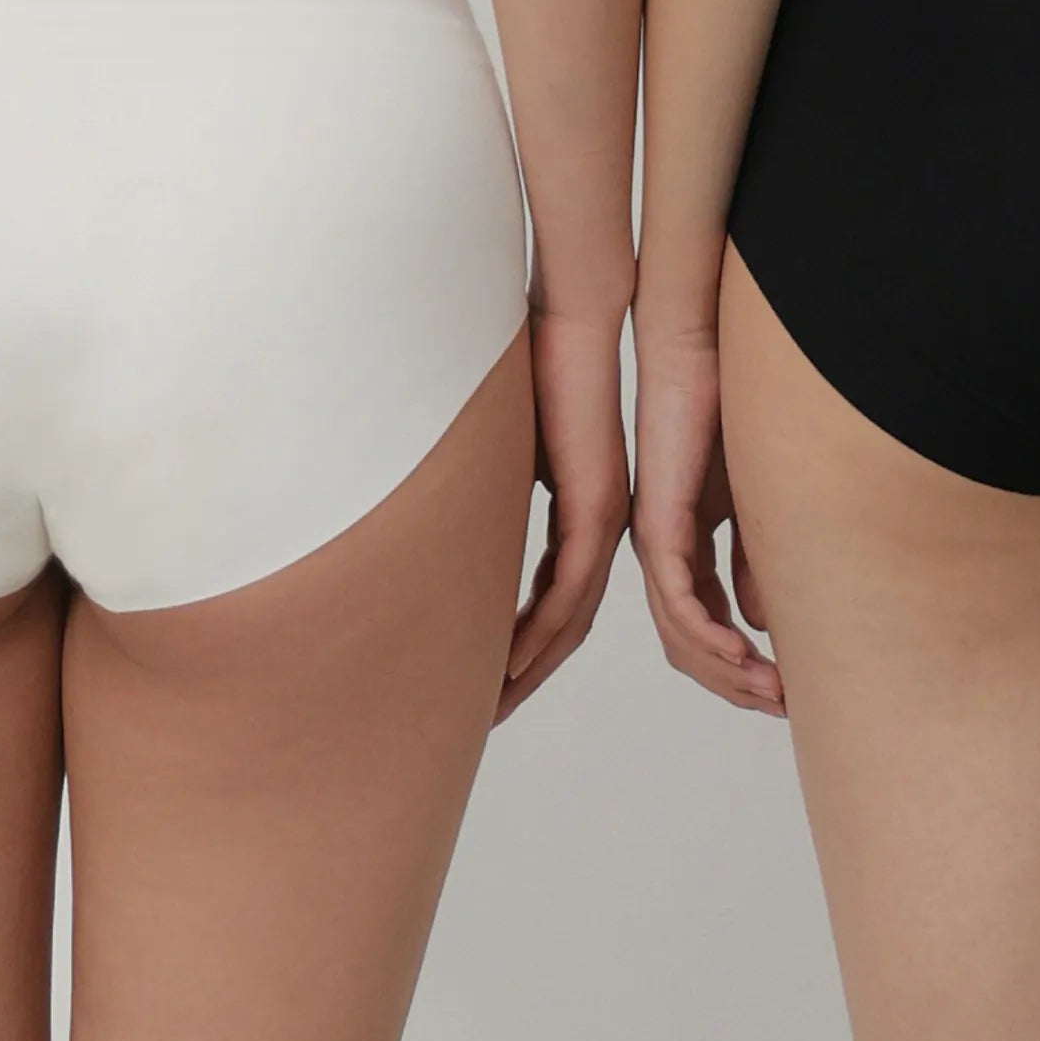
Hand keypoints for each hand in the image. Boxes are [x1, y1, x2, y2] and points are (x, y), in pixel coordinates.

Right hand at [498, 306, 631, 718]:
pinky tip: (508, 662)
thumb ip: (482, 495)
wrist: (571, 324)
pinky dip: (538, 632)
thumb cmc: (531, 372)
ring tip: (492, 705)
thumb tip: (439, 518)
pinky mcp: (594, 507)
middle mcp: (596, 526)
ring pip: (571, 618)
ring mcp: (600, 520)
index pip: (554, 599)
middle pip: (567, 623)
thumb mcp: (498, 453)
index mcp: (578, 514)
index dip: (523, 646)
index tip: (487, 682)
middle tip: (488, 716)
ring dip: (532, 666)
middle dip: (529, 674)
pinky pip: (568, 588)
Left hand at [631, 303, 782, 715]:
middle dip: (735, 682)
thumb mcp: (762, 501)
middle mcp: (664, 545)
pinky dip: (711, 634)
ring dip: (728, 669)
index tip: (785, 691)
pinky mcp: (659, 517)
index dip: (741, 665)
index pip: (704, 623)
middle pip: (688, 640)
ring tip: (773, 690)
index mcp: (686, 538)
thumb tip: (769, 621)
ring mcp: (657, 535)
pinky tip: (747, 653)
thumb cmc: (739, 406)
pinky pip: (677, 596)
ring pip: (680, 630)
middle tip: (782, 706)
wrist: (714, 347)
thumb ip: (761, 559)